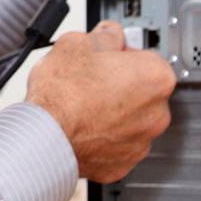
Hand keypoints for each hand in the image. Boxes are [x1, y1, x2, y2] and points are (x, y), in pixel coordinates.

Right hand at [25, 22, 174, 181]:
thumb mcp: (77, 42)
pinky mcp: (122, 165)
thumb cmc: (62, 93)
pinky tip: (83, 125)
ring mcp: (140, 142)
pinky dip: (103, 137)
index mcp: (154, 77)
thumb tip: (108, 35)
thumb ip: (104, 36)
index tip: (109, 55)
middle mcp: (156, 113)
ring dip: (114, 113)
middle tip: (92, 79)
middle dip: (121, 84)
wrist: (44, 135)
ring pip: (131, 120)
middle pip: (142, 91)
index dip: (123, 54)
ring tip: (83, 104)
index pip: (147, 56)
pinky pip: (117, 145)